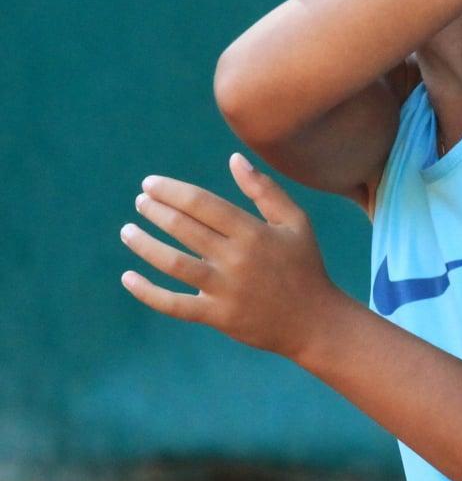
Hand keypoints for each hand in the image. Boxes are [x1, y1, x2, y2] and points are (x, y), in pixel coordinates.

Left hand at [120, 153, 345, 361]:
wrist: (314, 321)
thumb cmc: (304, 266)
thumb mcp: (296, 223)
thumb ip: (265, 190)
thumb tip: (234, 159)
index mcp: (254, 232)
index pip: (202, 203)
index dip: (171, 191)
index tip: (150, 184)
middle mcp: (237, 259)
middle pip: (183, 228)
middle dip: (155, 211)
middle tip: (140, 202)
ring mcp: (225, 289)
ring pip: (173, 264)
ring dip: (144, 245)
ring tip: (127, 231)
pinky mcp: (217, 315)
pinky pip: (174, 305)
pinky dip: (147, 293)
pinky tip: (128, 277)